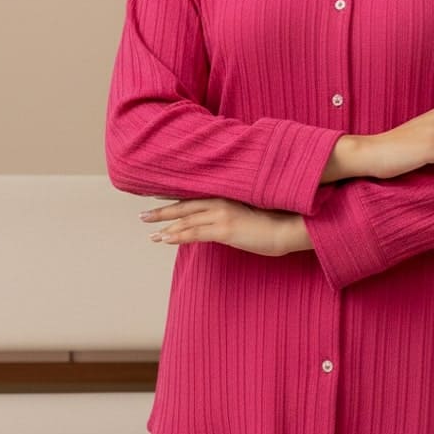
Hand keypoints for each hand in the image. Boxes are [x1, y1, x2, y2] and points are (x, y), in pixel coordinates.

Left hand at [139, 198, 302, 256]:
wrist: (290, 226)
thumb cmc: (277, 220)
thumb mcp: (254, 211)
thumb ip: (237, 212)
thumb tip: (227, 221)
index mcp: (228, 196)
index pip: (195, 197)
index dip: (175, 197)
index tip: (157, 197)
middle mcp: (222, 202)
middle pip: (185, 206)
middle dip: (162, 211)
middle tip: (143, 215)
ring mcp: (222, 214)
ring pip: (186, 220)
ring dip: (165, 226)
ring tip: (150, 232)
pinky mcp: (225, 229)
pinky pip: (195, 233)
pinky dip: (178, 235)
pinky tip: (165, 238)